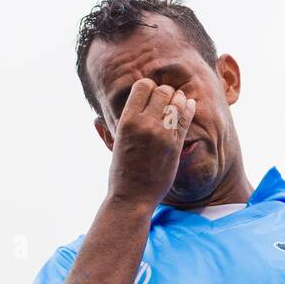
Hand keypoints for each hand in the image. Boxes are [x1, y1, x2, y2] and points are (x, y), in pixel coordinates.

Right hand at [106, 78, 195, 207]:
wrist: (133, 197)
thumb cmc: (121, 173)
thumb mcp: (112, 147)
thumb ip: (106, 130)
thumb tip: (95, 119)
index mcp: (127, 121)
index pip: (143, 86)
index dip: (149, 88)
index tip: (151, 96)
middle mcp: (144, 124)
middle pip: (163, 91)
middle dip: (166, 92)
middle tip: (167, 99)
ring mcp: (162, 134)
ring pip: (176, 102)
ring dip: (178, 99)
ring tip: (178, 101)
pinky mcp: (175, 144)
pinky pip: (185, 118)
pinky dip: (189, 108)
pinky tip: (189, 105)